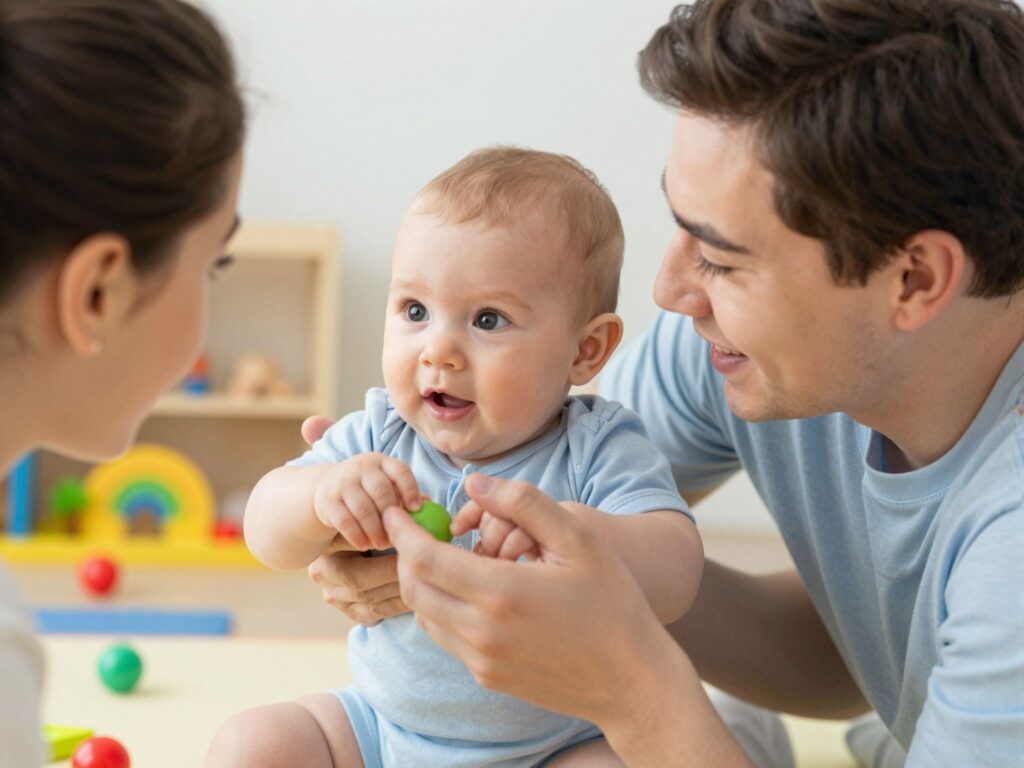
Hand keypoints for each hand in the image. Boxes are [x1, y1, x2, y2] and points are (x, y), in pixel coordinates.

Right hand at [302, 415, 408, 623]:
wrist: (326, 491)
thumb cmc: (368, 493)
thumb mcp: (387, 488)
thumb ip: (407, 496)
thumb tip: (434, 509)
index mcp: (382, 462)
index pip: (399, 470)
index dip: (410, 489)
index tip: (417, 509)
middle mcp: (362, 467)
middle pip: (381, 490)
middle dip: (391, 516)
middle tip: (399, 536)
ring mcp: (342, 482)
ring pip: (363, 507)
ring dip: (375, 529)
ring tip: (382, 544)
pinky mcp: (327, 500)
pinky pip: (344, 519)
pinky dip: (356, 534)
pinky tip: (364, 544)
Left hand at [382, 473, 671, 725]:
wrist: (632, 680)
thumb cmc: (612, 603)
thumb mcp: (578, 539)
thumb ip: (523, 503)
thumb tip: (473, 483)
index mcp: (501, 593)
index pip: (424, 558)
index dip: (403, 532)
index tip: (397, 512)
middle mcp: (482, 632)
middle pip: (415, 587)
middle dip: (407, 555)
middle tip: (419, 531)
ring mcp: (482, 660)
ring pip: (426, 615)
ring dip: (424, 582)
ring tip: (445, 557)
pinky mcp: (488, 677)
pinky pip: (447, 638)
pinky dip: (443, 609)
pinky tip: (470, 591)